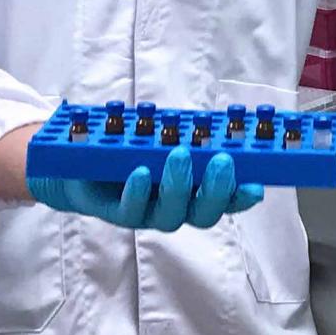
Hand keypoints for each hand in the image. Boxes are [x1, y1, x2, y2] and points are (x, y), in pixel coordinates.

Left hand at [29, 145, 263, 231]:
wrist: (79, 165)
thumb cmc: (131, 150)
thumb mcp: (164, 137)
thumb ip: (192, 135)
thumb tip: (227, 120)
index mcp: (192, 191)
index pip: (224, 201)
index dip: (241, 197)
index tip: (256, 185)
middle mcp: (174, 207)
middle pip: (203, 213)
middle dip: (216, 190)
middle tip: (223, 162)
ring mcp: (146, 213)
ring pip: (170, 214)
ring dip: (178, 185)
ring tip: (179, 155)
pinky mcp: (115, 213)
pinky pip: (130, 210)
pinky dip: (138, 192)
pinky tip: (141, 173)